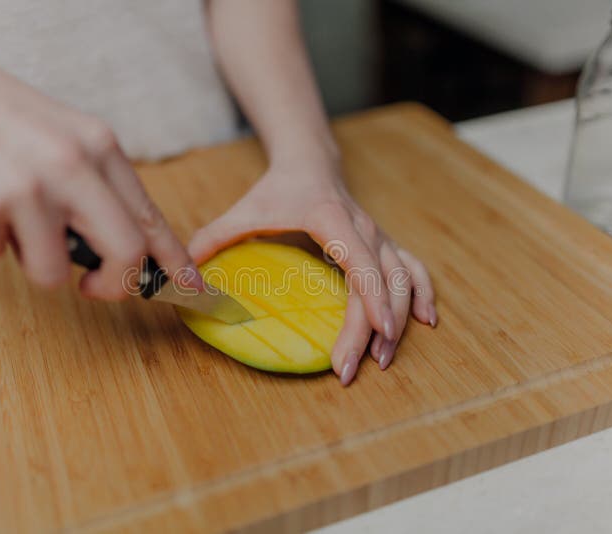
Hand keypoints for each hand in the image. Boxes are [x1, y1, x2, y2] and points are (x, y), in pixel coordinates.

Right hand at [0, 5, 199, 298]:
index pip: (150, 215)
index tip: (193, 289)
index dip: (175, 260)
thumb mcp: (63, 135)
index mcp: (98, 145)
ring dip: (30, 258)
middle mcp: (71, 165)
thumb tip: (127, 249)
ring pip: (52, 273)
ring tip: (7, 216)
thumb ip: (97, 186)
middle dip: (112, 284)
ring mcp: (25, 187)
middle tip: (92, 285)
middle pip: (125, 253)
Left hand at [188, 160, 436, 385]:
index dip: (371, 299)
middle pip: (381, 282)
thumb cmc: (277, 190)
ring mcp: (380, 236)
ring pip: (403, 279)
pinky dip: (423, 295)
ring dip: (400, 320)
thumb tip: (183, 276)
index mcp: (332, 219)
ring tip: (383, 359)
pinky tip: (427, 321)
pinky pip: (413, 270)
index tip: (374, 335)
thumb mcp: (244, 211)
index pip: (359, 261)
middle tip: (349, 369)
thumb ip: (212, 239)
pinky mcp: (385, 245)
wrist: (311, 162)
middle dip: (373, 329)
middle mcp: (364, 228)